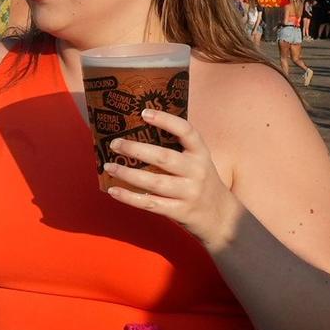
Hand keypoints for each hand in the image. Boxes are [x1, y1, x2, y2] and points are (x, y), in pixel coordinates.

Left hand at [101, 110, 240, 250]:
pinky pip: (150, 203)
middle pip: (164, 157)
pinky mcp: (179, 211)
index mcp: (201, 154)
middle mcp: (197, 171)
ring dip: (128, 174)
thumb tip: (138, 133)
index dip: (166, 120)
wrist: (220, 216)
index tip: (144, 113)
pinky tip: (113, 190)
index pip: (187, 131)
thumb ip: (177, 150)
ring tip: (109, 166)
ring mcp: (189, 192)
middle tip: (115, 143)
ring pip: (154, 182)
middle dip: (137, 149)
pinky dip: (129, 197)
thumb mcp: (197, 162)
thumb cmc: (200, 182)